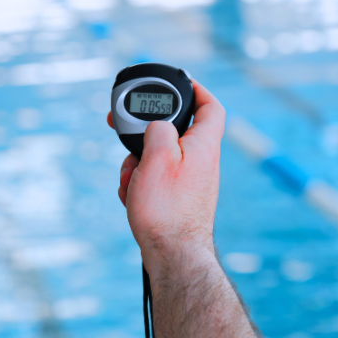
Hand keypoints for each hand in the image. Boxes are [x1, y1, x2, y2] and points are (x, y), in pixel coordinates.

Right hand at [107, 80, 224, 279]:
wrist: (172, 254)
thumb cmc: (167, 208)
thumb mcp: (157, 157)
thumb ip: (159, 129)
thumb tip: (158, 124)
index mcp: (203, 146)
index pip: (211, 107)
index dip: (198, 90)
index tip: (182, 83)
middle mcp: (201, 162)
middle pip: (172, 133)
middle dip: (145, 137)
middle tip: (127, 138)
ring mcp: (190, 183)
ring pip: (158, 159)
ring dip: (138, 166)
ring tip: (132, 183)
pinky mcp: (178, 200)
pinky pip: (156, 181)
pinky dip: (140, 185)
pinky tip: (133, 198)